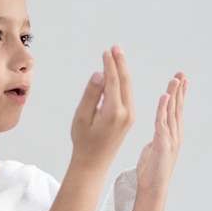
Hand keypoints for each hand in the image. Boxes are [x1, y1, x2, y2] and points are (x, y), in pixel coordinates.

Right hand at [71, 45, 133, 170]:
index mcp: (113, 112)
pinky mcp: (129, 118)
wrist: (93, 163)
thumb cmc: (83, 141)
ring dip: (122, 71)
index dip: (110, 65)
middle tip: (115, 47)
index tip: (106, 51)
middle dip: (119, 63)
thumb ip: (91, 94)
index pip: (113, 81)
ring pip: (127, 87)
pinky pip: (127, 95)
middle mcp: (126, 113)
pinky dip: (122, 82)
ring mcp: (130, 116)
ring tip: (116, 55)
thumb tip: (99, 74)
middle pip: (124, 81)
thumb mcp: (81, 117)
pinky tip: (117, 74)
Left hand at [136, 72, 186, 196]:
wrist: (152, 188)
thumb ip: (159, 137)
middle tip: (181, 73)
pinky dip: (163, 109)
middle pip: (177, 107)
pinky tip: (164, 97)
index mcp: (172, 134)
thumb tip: (159, 130)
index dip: (179, 94)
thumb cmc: (152, 170)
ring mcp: (170, 139)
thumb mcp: (155, 148)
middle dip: (179, 89)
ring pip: (172, 112)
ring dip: (173, 95)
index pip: (176, 110)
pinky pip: (162, 122)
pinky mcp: (162, 144)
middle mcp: (174, 134)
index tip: (180, 79)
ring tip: (175, 79)